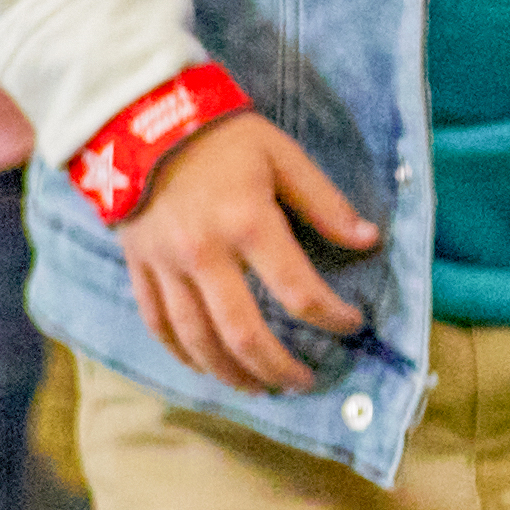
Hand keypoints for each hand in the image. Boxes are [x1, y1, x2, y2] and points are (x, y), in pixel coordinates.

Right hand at [129, 105, 381, 394]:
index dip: (332, 317)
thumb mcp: (282, 155)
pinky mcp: (140, 267)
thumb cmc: (221, 136)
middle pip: (243, 333)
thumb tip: (369, 240)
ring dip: (232, 373)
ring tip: (259, 388)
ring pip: (197, 339)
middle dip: (278, 367)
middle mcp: (204, 254)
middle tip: (303, 382)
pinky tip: (205, 367)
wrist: (140, 121)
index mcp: (247, 224)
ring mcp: (167, 266)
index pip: (298, 291)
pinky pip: (158, 323)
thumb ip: (325, 202)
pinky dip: (182, 353)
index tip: (352, 323)